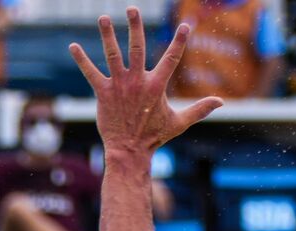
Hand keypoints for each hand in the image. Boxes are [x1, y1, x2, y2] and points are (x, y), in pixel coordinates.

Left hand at [69, 6, 222, 156]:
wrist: (129, 152)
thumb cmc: (154, 137)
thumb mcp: (179, 122)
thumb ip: (199, 109)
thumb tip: (221, 102)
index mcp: (156, 86)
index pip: (171, 58)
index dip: (180, 41)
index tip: (187, 25)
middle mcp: (137, 81)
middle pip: (137, 47)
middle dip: (134, 26)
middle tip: (132, 8)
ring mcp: (119, 86)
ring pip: (112, 55)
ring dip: (108, 35)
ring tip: (103, 17)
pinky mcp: (103, 93)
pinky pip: (91, 73)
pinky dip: (82, 60)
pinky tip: (73, 46)